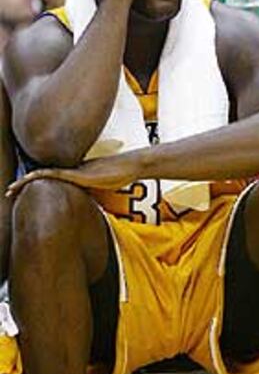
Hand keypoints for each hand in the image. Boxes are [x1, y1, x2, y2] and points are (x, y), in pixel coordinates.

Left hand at [6, 154, 138, 197]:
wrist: (131, 165)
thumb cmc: (120, 175)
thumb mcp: (103, 187)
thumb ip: (93, 193)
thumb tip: (90, 208)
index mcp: (75, 174)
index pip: (50, 178)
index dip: (34, 183)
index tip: (21, 191)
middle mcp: (71, 170)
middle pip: (42, 176)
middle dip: (23, 184)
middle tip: (8, 192)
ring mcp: (73, 171)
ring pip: (43, 175)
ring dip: (24, 182)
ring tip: (10, 190)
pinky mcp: (78, 174)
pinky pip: (54, 174)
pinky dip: (39, 177)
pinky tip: (27, 180)